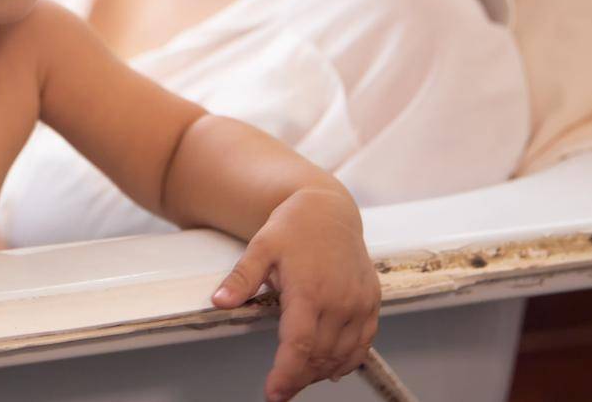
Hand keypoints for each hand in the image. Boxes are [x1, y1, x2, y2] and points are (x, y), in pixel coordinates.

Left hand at [210, 186, 379, 401]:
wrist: (330, 209)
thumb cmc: (294, 226)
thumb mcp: (261, 246)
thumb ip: (242, 278)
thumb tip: (219, 301)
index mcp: (309, 289)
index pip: (299, 345)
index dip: (286, 374)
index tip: (273, 393)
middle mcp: (339, 299)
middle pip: (320, 356)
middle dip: (299, 377)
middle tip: (281, 387)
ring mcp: (359, 302)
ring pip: (342, 354)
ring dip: (321, 372)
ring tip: (301, 377)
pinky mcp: (372, 302)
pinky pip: (364, 343)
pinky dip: (348, 361)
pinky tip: (333, 369)